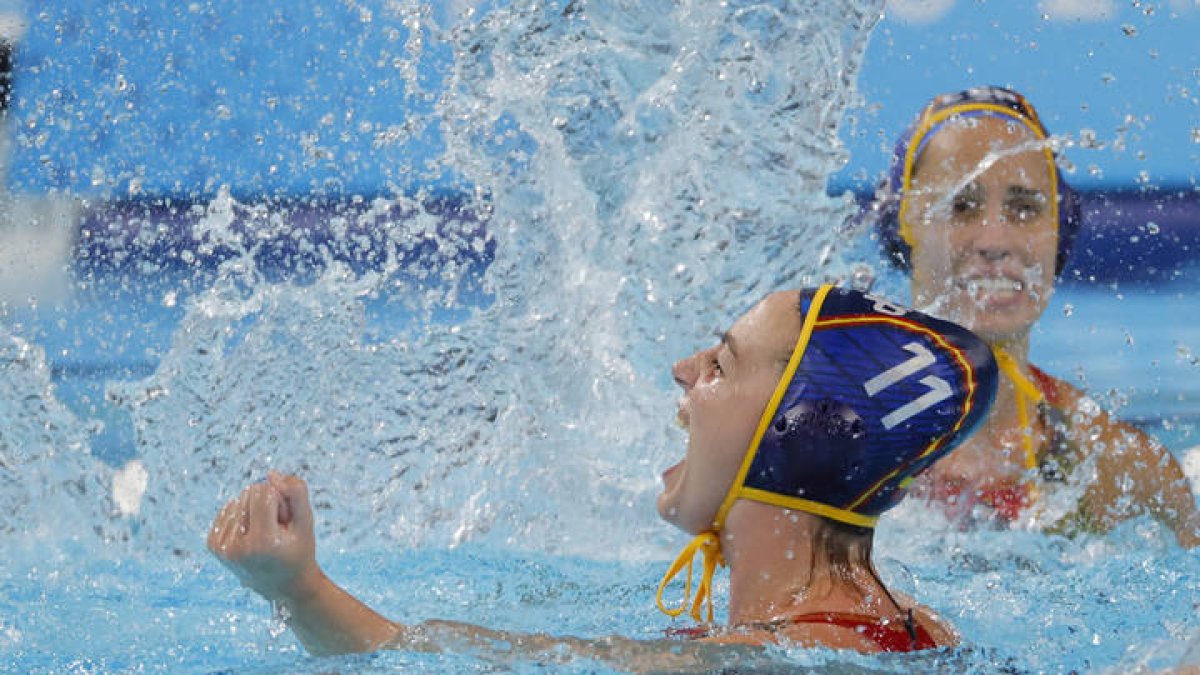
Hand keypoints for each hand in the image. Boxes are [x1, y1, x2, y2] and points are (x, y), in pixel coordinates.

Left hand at [207, 471, 320, 602]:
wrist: (284, 586)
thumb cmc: (298, 550)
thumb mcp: (306, 521)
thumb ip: (296, 492)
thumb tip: (270, 474)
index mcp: (262, 542)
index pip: (263, 491)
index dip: (280, 500)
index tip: (286, 522)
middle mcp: (237, 547)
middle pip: (249, 494)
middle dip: (267, 504)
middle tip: (276, 530)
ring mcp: (222, 548)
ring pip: (237, 501)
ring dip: (254, 511)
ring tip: (265, 535)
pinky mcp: (213, 546)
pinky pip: (226, 510)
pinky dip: (241, 516)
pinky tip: (251, 533)